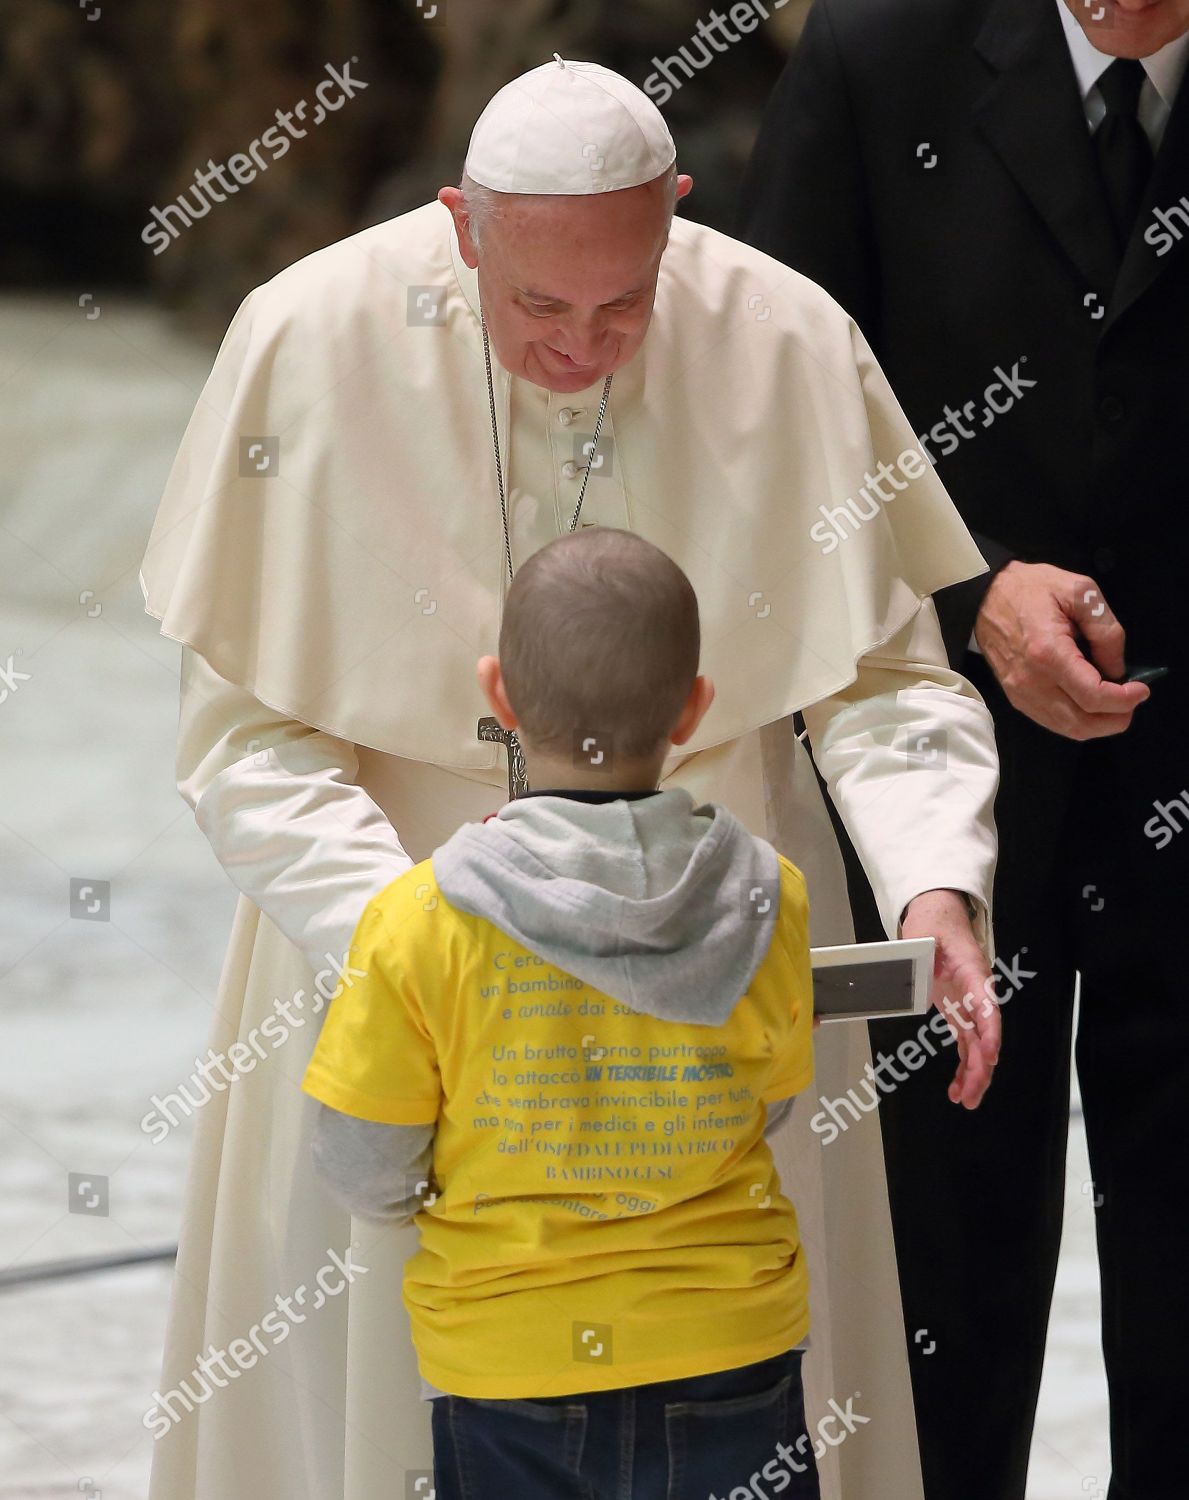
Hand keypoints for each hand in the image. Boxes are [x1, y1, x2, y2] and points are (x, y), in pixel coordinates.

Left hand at [901, 889, 998, 1108]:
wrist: (939, 918)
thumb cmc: (935, 925)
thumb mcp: (924, 933)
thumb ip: (923, 951)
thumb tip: (922, 968)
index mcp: (973, 973)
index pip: (987, 1006)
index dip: (990, 1032)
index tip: (990, 1055)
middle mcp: (977, 994)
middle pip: (985, 1035)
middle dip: (982, 1066)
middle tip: (972, 1093)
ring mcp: (969, 1006)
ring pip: (978, 1046)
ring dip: (975, 1074)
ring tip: (966, 1100)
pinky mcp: (959, 1014)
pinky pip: (966, 1044)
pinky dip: (964, 1067)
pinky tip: (958, 1089)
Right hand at [974, 561, 1148, 738]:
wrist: (986, 596)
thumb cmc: (1032, 588)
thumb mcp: (1080, 592)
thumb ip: (1105, 631)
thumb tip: (1117, 669)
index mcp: (1049, 654)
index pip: (1093, 696)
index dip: (1124, 699)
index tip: (1141, 688)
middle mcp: (1032, 682)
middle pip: (1082, 723)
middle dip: (1116, 719)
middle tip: (1132, 700)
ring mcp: (1021, 693)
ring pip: (1068, 729)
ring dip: (1098, 724)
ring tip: (1115, 704)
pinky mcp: (1016, 697)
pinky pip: (1052, 722)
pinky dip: (1078, 721)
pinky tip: (1089, 703)